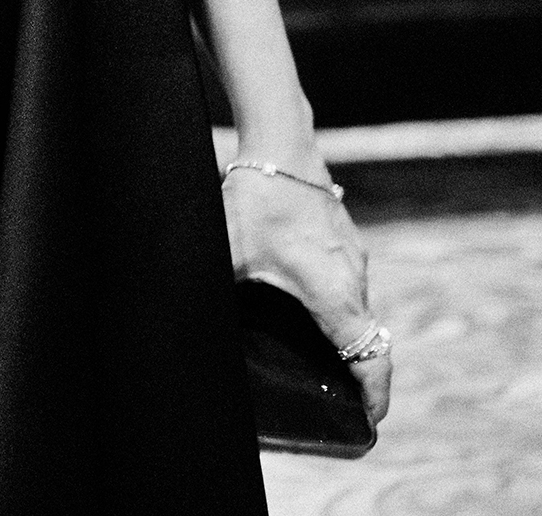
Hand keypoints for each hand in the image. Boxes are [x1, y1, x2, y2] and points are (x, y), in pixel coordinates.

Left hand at [221, 156, 391, 426]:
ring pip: (359, 310)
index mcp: (336, 295)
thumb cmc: (258, 198)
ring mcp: (353, 256)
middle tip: (336, 403)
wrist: (281, 143)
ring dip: (347, 338)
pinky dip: (339, 307)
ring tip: (319, 360)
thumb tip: (191, 323)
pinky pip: (349, 284)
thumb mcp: (231, 253)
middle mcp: (355, 279)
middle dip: (358, 376)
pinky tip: (305, 305)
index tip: (369, 425)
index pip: (373, 361)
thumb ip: (218, 292)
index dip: (375, 399)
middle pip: (369, 341)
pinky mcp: (344, 238)